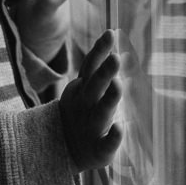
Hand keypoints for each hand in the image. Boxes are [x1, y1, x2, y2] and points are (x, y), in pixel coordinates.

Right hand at [58, 30, 123, 170]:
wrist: (64, 151)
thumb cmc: (83, 115)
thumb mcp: (87, 90)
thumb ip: (99, 68)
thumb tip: (120, 44)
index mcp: (84, 90)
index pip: (90, 66)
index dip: (99, 50)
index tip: (110, 33)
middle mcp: (87, 105)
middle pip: (95, 86)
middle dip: (105, 72)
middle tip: (116, 58)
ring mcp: (92, 127)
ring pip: (102, 110)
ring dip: (110, 98)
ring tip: (118, 84)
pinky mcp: (99, 150)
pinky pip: (107, 143)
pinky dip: (114, 136)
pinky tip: (121, 127)